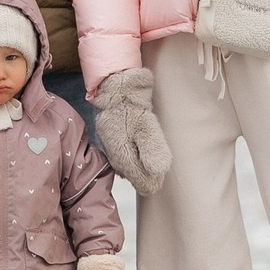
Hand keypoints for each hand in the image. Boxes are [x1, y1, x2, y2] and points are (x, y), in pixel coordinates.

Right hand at [93, 69, 171, 194]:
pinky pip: (120, 157)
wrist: (117, 87)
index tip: (160, 181)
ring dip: (137, 169)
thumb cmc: (132, 106)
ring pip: (125, 167)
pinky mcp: (110, 139)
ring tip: (150, 167)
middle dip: (144, 177)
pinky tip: (137, 156)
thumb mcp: (147, 126)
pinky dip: (130, 160)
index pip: (137, 178)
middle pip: (130, 175)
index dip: (150, 182)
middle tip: (158, 175)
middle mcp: (113, 154)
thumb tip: (159, 171)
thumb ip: (152, 149)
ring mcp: (110, 147)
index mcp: (122, 153)